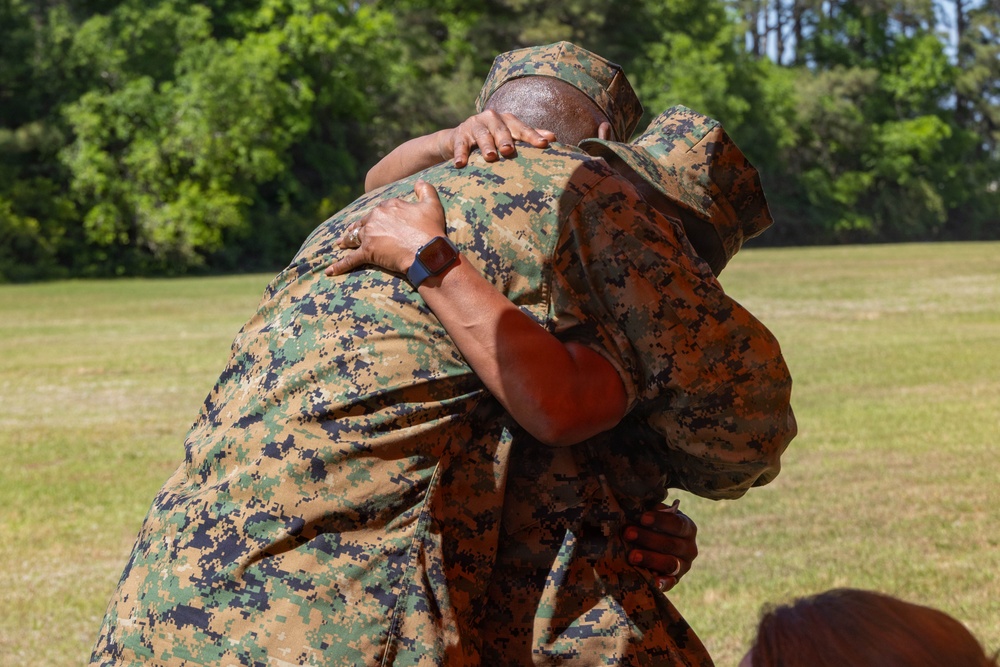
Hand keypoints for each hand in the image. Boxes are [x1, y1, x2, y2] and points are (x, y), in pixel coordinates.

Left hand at [326, 180, 446, 276]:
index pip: (380, 210)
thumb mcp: (432, 205)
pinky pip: (350, 260)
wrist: (427, 252)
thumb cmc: (430, 230)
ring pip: (354, 237)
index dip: (381, 217)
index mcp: (388, 205)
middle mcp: (376, 217)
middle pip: (363, 223)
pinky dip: (339, 266)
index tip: (381, 222)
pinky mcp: (367, 252)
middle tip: (351, 232)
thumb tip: (420, 181)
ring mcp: (370, 235)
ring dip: (346, 240)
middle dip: (357, 228)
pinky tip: (329, 271)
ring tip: (340, 243)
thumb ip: (426, 190)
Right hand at [442, 110, 556, 167]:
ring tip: (490, 157)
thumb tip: (553, 138)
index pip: (522, 128)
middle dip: (506, 139)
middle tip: (510, 150)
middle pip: (501, 129)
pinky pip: (460, 144)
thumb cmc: (492, 139)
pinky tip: (460, 164)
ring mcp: (474, 125)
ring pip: (481, 135)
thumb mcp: (510, 136)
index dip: (532, 135)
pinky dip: (460, 154)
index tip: (543, 144)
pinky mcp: (459, 135)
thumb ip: (529, 136)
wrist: (459, 139)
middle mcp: (491, 118)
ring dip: (486, 146)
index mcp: (507, 120)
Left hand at [621, 500, 697, 592]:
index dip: (660, 520)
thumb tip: (642, 507)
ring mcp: (684, 566)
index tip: (642, 517)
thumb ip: (651, 510)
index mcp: (687, 528)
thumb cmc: (653, 525)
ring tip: (631, 555)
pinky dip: (662, 583)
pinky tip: (653, 580)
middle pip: (671, 544)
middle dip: (647, 538)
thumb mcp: (655, 515)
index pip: (677, 524)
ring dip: (650, 558)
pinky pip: (670, 583)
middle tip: (627, 533)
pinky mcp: (674, 581)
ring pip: (670, 563)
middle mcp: (689, 548)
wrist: (657, 545)